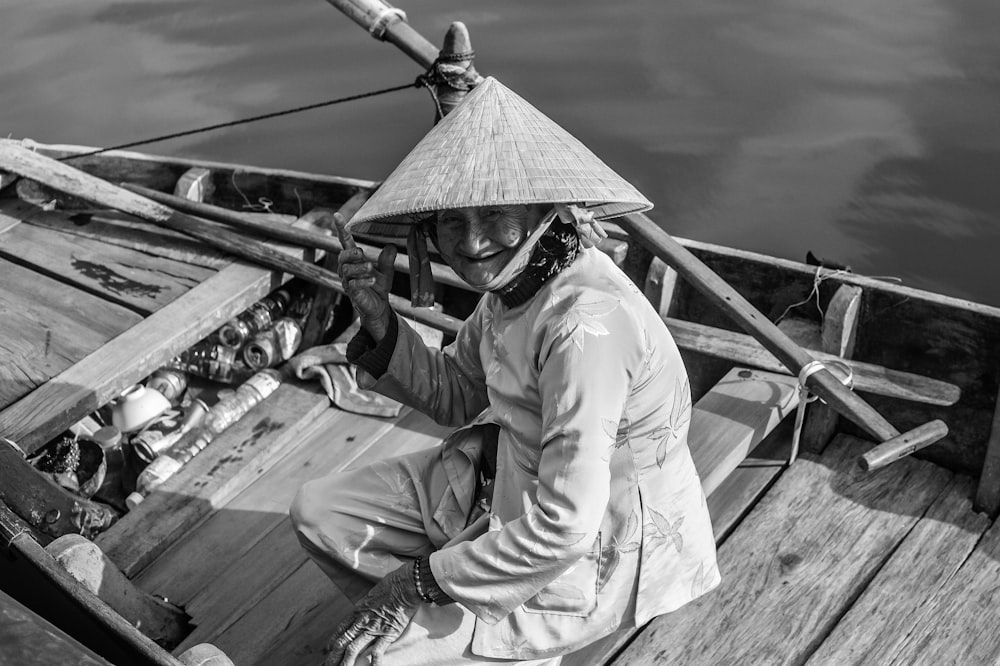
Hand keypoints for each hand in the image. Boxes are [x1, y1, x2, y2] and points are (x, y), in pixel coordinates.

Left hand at [324, 563, 421, 665]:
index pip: (341, 630)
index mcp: (358, 611)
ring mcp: (373, 629)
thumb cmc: (392, 585)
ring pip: (354, 648)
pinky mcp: (387, 634)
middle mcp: (362, 621)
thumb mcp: (373, 594)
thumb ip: (367, 605)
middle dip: (333, 656)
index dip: (333, 641)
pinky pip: (377, 651)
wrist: (405, 584)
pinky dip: (373, 662)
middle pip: (343, 642)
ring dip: (346, 662)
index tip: (327, 650)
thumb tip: (366, 607)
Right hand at [335, 214, 396, 340]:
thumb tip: (391, 245)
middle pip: (341, 256)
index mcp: (354, 260)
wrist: (379, 307)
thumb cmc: (378, 287)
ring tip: (370, 268)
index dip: (341, 229)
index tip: (336, 215)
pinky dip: (362, 281)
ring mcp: (347, 281)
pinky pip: (352, 285)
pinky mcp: (351, 293)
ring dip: (359, 267)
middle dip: (350, 252)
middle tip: (361, 252)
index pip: (345, 242)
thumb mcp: (387, 271)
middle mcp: (347, 269)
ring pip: (346, 270)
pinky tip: (372, 280)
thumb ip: (387, 259)